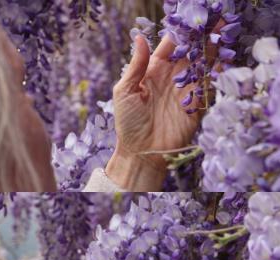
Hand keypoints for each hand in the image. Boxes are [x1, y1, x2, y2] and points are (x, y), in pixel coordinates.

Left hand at [106, 35, 212, 190]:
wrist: (142, 152)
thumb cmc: (128, 123)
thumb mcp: (124, 92)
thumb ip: (135, 66)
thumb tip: (139, 38)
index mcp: (152, 71)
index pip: (169, 46)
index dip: (179, 33)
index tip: (188, 22)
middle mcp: (171, 76)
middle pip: (189, 51)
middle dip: (200, 36)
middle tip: (210, 22)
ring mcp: (185, 89)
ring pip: (202, 63)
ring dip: (210, 49)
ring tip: (219, 33)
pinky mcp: (198, 103)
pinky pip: (209, 83)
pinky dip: (216, 70)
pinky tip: (220, 59)